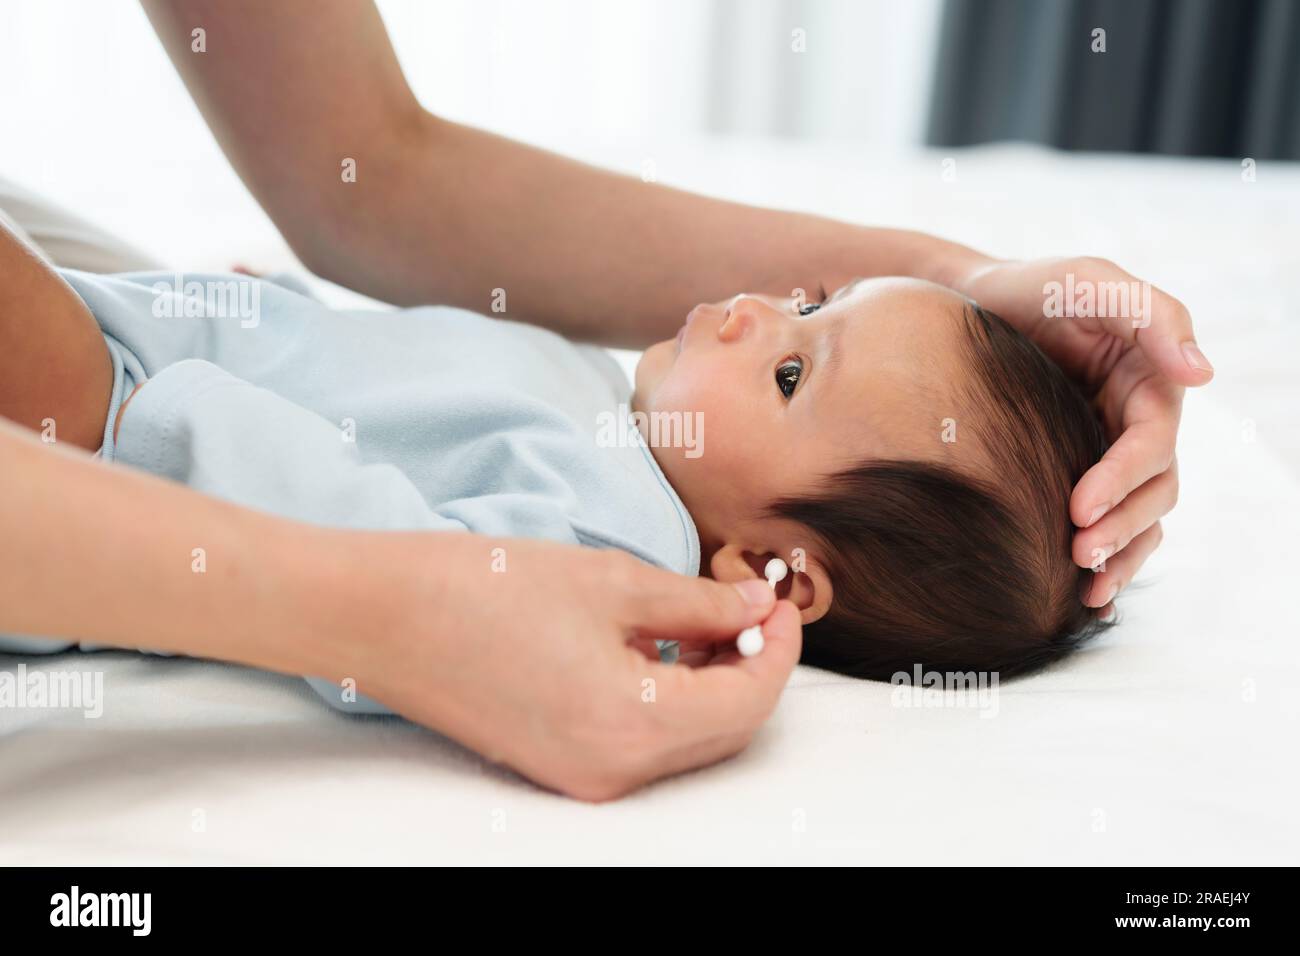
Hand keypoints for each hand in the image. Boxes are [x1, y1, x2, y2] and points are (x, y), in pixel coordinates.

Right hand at [345, 535, 801, 801]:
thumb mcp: (612, 582)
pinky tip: (658, 644)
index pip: (748, 702)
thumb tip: (756, 609)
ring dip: (713, 683)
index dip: (779, 647)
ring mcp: (582, 776)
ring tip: (709, 616)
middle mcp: (613, 771)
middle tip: (753, 605)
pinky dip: (668, 698)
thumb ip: (698, 605)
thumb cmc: (487, 588)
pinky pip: (642, 742)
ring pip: (686, 740)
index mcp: (633, 726)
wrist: (383, 616)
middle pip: (724, 731)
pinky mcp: (557, 765)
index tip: (781, 599)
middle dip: (752, 667)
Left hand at [954, 256, 1212, 611]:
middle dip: (1124, 525)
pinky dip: (1108, 556)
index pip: (1152, 440)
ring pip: (1140, 514)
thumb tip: (1203, 375)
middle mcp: (1136, 419)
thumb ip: (1149, 315)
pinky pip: (1109, 520)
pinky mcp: (1078, 469)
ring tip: (1088, 587)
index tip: (1081, 507)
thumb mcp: (1088, 282)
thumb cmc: (1029, 289)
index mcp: (1149, 379)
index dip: (1124, 477)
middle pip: (1154, 487)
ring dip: (1122, 552)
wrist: (963, 306)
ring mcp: (1109, 448)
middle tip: (1080, 554)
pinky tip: (1083, 594)